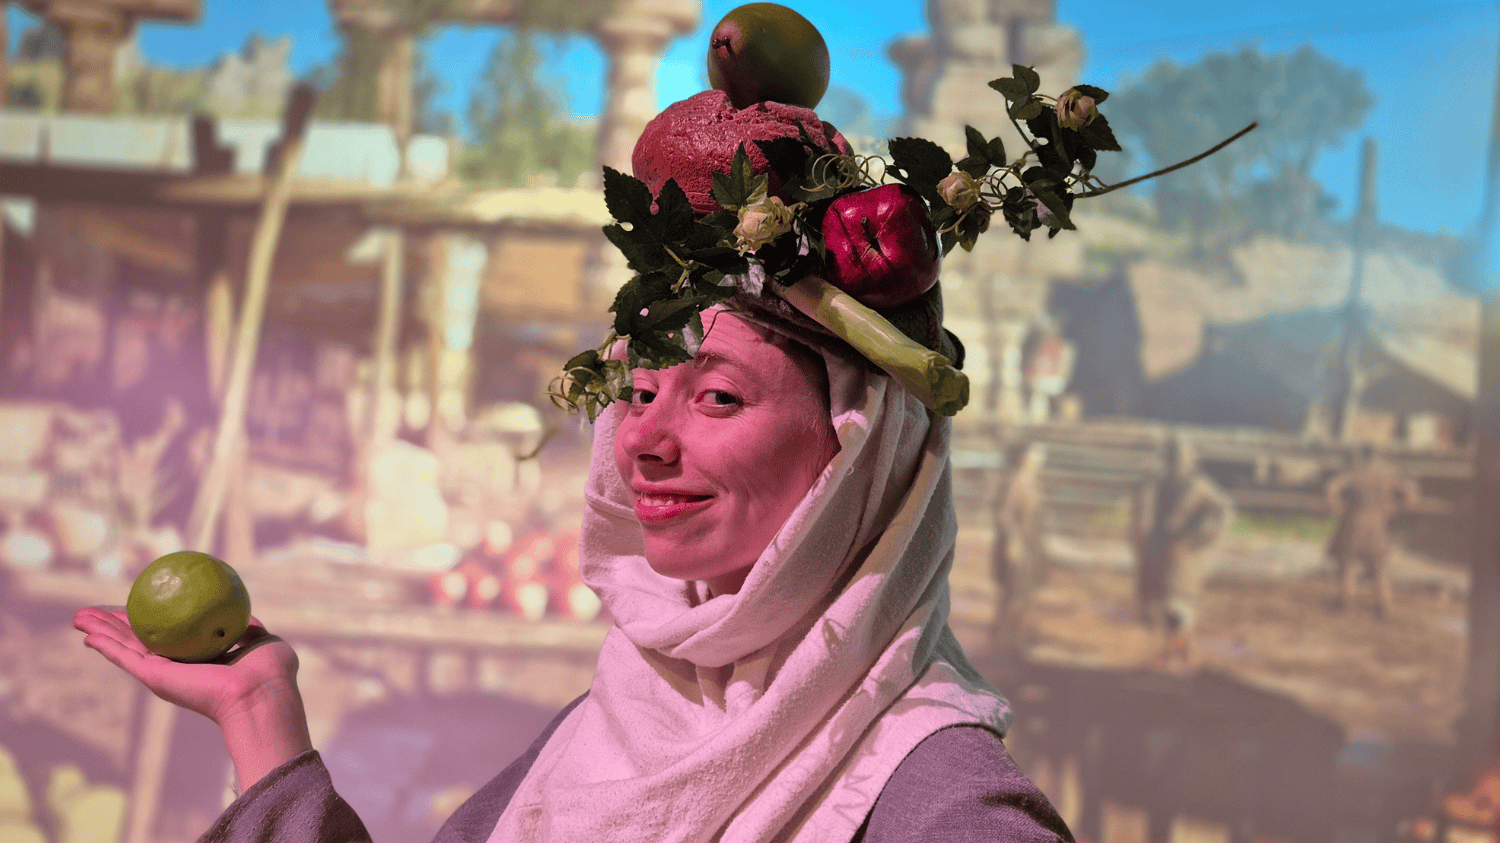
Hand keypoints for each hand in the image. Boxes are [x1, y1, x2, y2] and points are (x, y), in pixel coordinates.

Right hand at [74, 606, 313, 789]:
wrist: (262, 693)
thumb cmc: (270, 672)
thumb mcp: (262, 640)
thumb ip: (251, 628)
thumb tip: (245, 613)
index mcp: (198, 660)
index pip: (167, 635)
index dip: (149, 620)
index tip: (135, 604)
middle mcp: (176, 668)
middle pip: (137, 641)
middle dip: (113, 626)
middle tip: (91, 612)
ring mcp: (163, 674)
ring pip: (123, 648)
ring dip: (99, 632)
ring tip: (78, 618)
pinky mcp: (155, 678)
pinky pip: (124, 658)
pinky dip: (105, 646)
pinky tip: (87, 634)